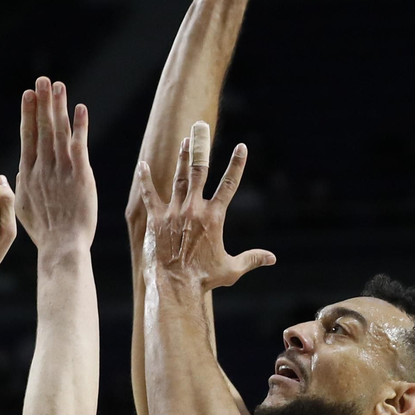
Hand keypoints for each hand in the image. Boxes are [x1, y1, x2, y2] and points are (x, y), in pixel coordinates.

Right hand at [14, 77, 95, 255]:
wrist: (62, 245)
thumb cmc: (44, 232)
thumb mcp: (22, 208)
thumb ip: (19, 186)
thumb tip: (16, 171)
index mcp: (28, 173)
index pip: (28, 137)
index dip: (28, 114)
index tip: (28, 95)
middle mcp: (43, 167)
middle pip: (42, 128)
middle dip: (42, 102)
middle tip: (42, 80)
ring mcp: (62, 169)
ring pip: (58, 131)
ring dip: (58, 107)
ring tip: (58, 85)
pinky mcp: (80, 175)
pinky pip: (79, 145)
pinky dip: (80, 126)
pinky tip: (80, 108)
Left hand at [137, 130, 273, 291]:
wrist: (174, 287)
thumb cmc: (203, 279)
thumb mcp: (231, 269)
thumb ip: (252, 259)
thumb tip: (272, 258)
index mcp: (214, 217)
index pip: (229, 184)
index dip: (237, 164)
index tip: (242, 147)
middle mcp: (194, 209)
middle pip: (200, 171)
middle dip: (202, 148)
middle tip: (201, 128)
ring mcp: (173, 212)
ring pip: (178, 178)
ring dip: (182, 158)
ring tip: (185, 141)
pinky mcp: (155, 219)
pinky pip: (149, 194)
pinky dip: (145, 179)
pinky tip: (142, 164)